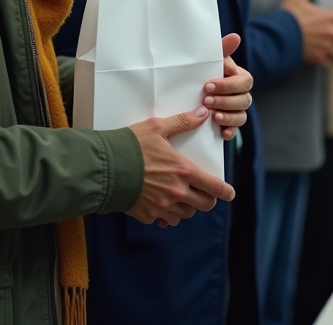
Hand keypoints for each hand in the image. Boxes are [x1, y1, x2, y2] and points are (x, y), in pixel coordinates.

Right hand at [126, 108, 235, 226]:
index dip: (226, 192)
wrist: (104, 169)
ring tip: (182, 196)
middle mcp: (177, 192)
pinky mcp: (148, 215)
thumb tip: (202, 114)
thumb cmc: (130, 146)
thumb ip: (182, 122)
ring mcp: (163, 206)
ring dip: (188, 207)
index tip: (229, 193)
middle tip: (205, 194)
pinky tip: (163, 203)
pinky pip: (166, 219)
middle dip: (208, 200)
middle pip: (205, 205)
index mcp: (184, 171)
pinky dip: (168, 214)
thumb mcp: (157, 128)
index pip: (215, 187)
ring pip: (186, 214)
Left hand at [203, 34, 251, 140]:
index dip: (228, 85)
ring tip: (213, 116)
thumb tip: (235, 37)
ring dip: (228, 116)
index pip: (244, 82)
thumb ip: (222, 49)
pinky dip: (230, 131)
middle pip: (244, 100)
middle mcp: (242, 94)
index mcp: (240, 77)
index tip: (208, 86)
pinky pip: (235, 130)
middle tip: (206, 100)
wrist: (191, 88)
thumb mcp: (211, 60)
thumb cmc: (205, 71)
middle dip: (225, 101)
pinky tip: (222, 132)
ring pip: (241, 116)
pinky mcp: (229, 124)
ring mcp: (237, 110)